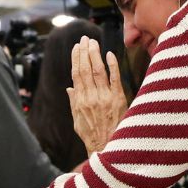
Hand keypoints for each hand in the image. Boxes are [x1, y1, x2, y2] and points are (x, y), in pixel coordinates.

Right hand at [68, 36, 127, 154]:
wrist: (108, 148)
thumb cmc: (92, 136)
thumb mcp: (77, 121)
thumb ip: (74, 102)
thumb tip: (69, 88)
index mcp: (80, 101)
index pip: (76, 75)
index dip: (76, 59)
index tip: (76, 48)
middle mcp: (91, 97)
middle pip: (86, 69)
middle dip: (84, 52)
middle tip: (85, 39)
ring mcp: (104, 97)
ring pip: (98, 71)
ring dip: (95, 54)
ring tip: (93, 42)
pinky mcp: (118, 99)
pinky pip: (115, 78)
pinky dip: (112, 65)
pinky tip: (110, 54)